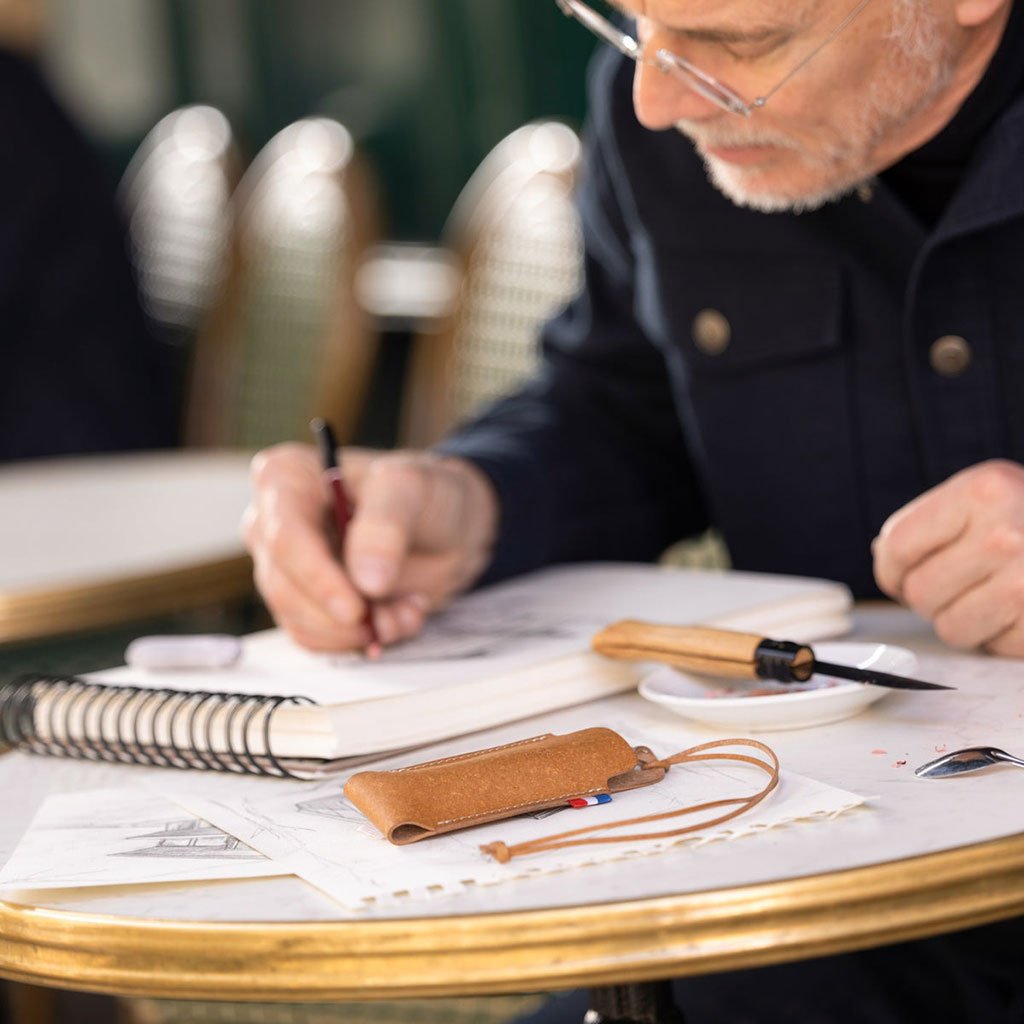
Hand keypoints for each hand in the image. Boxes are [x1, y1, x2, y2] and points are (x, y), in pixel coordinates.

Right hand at [242, 444, 498, 651]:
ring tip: (408, 611)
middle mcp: (273, 523)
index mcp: (288, 477)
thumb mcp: (413, 489)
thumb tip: (365, 580)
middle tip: (392, 617)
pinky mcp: (303, 604)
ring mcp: (285, 568)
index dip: (316, 577)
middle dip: (341, 614)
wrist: (445, 531)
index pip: (283, 535)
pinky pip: (317, 639)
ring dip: (359, 630)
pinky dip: (361, 639)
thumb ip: (387, 525)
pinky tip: (397, 618)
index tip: (356, 607)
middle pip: (284, 585)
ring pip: (299, 620)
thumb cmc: (423, 495)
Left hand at [873, 460, 1023, 654]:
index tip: (900, 573)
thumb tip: (884, 557)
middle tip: (961, 582)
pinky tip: (1021, 610)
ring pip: (951, 628)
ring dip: (965, 620)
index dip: (891, 570)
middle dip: (932, 596)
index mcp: (982, 492)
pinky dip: (1002, 636)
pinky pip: (994, 647)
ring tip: (993, 595)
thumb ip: (931, 522)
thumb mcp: (988, 494)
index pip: (897, 547)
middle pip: (920, 593)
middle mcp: (1006, 534)